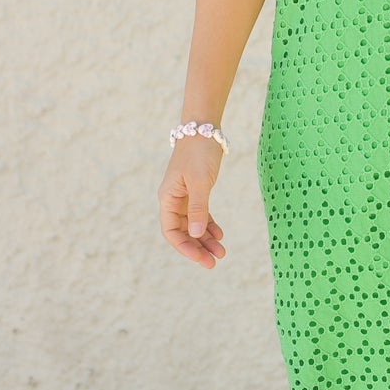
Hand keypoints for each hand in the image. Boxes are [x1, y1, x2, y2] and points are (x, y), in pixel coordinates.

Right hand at [158, 140, 226, 268]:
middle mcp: (173, 200)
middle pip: (182, 231)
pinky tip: (220, 234)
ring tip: (222, 251)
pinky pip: (200, 214)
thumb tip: (196, 234)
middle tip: (215, 261)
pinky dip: (209, 225)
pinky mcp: (195, 191)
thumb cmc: (199, 153)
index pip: (171, 231)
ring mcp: (184, 196)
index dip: (185, 248)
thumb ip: (198, 208)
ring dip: (205, 238)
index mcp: (167, 198)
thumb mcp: (200, 182)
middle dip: (197, 247)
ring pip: (193, 225)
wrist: (204, 128)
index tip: (202, 258)